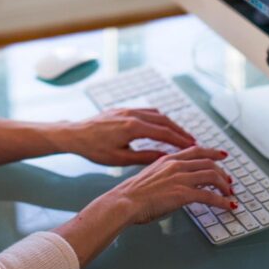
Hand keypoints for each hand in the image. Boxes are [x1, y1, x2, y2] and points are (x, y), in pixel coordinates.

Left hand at [60, 108, 197, 165]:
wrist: (74, 135)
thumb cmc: (94, 149)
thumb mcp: (120, 158)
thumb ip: (145, 157)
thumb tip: (166, 157)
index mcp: (132, 127)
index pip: (164, 132)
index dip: (181, 140)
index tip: (193, 147)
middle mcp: (132, 114)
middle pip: (164, 120)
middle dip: (180, 131)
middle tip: (193, 141)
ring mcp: (127, 109)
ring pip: (156, 114)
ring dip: (170, 123)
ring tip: (181, 135)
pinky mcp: (122, 109)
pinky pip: (146, 111)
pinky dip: (158, 118)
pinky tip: (162, 125)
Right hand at [107, 145, 234, 224]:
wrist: (125, 201)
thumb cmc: (132, 194)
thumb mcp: (150, 176)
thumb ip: (165, 176)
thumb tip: (175, 185)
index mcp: (168, 160)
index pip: (196, 150)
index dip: (212, 152)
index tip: (222, 155)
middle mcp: (176, 165)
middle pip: (208, 162)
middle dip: (222, 173)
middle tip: (229, 182)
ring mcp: (180, 178)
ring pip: (212, 176)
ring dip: (225, 186)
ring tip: (229, 194)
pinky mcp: (183, 193)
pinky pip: (210, 196)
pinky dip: (222, 201)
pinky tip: (227, 206)